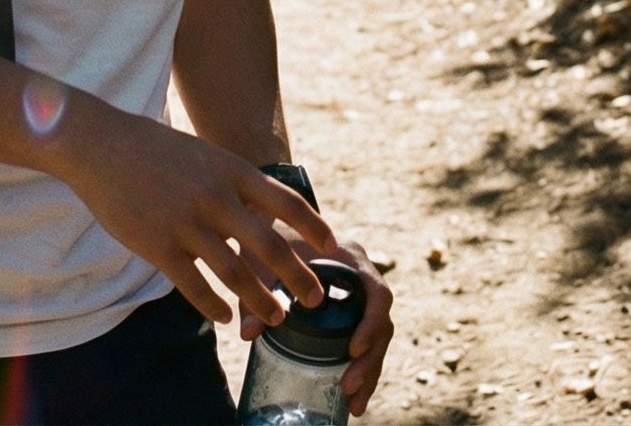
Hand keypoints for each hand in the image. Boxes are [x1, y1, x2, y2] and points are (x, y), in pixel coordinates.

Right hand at [45, 96, 333, 329]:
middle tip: (314, 301)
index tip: (333, 248)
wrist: (101, 144)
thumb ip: (232, 182)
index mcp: (229, 169)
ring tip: (276, 319)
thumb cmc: (153, 148)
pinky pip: (195, 286)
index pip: (285, 201)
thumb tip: (264, 211)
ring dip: (261, 301)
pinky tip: (225, 317)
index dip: (313, 227)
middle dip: (298, 277)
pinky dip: (214, 307)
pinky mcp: (158, 245)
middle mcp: (214, 195)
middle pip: (269, 245)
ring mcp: (186, 222)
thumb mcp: (203, 154)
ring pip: (236, 274)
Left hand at [239, 231, 393, 418]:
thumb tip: (247, 332)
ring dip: (368, 371)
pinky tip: (350, 398)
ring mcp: (358, 297)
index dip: (371, 322)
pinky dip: (361, 369)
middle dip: (370, 359)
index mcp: (350, 258)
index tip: (353, 348)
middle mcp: (361, 277)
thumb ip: (254, 291)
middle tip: (348, 385)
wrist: (268, 226)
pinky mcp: (350, 313)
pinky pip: (365, 343)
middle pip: (382, 322)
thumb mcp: (260, 260)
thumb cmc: (267, 237)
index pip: (377, 292)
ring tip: (354, 403)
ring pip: (377, 338)